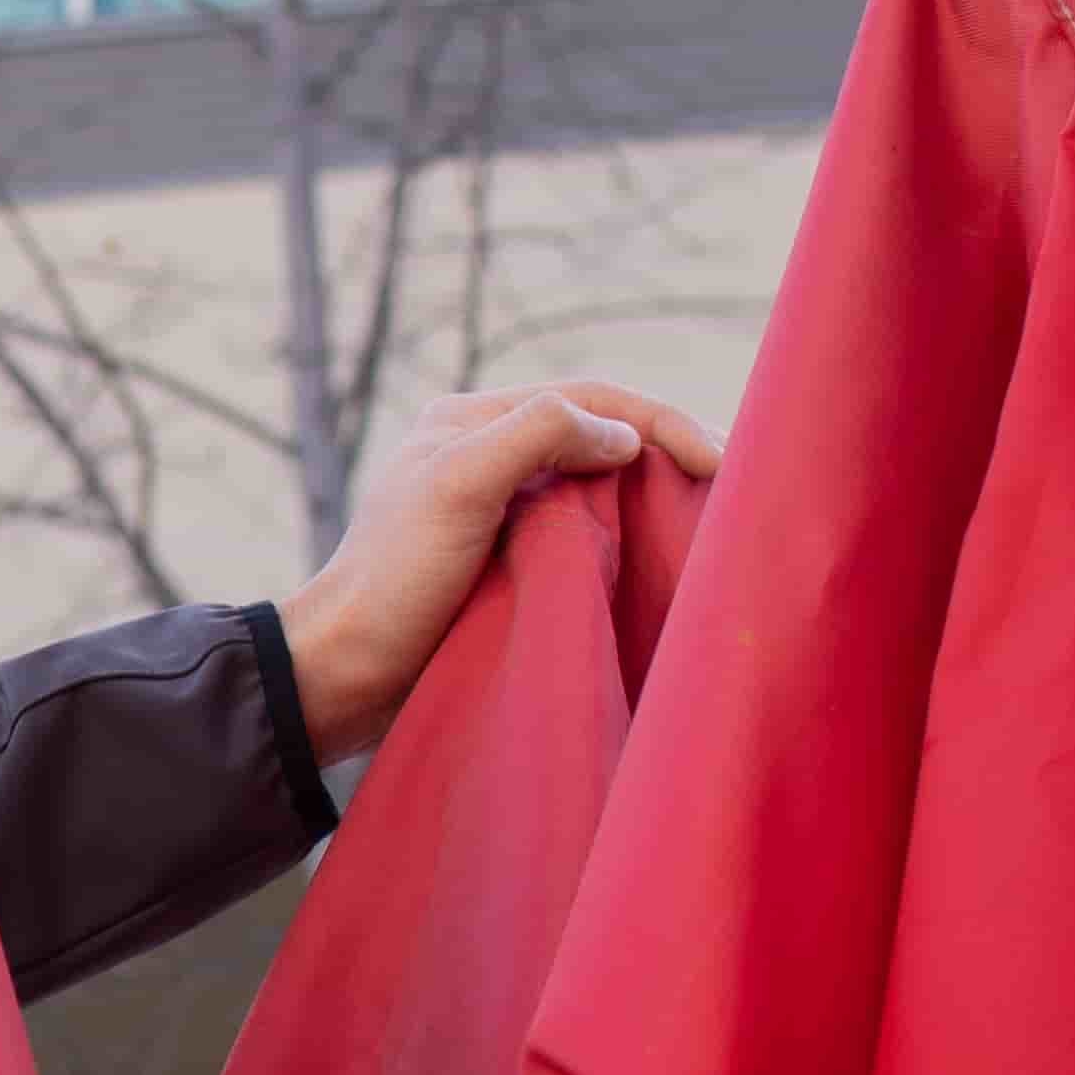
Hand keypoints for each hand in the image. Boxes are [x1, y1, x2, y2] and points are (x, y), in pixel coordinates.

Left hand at [272, 380, 722, 765]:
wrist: (344, 674)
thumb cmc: (395, 578)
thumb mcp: (459, 485)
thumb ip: (537, 435)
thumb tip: (622, 434)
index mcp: (472, 421)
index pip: (589, 400)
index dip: (660, 424)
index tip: (719, 466)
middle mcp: (486, 456)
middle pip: (598, 439)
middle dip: (665, 457)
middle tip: (730, 495)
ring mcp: (497, 514)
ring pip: (595, 491)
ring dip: (650, 503)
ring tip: (706, 530)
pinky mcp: (505, 567)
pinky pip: (581, 540)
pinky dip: (625, 545)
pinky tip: (658, 568)